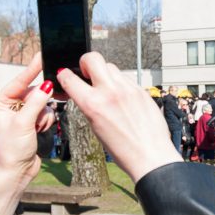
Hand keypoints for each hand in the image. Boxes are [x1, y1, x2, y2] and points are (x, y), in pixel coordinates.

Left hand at [0, 54, 54, 214]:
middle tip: (46, 105)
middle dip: (40, 102)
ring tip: (36, 127)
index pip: (19, 81)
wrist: (15, 172)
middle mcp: (10, 106)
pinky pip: (45, 113)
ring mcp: (21, 115)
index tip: (42, 56)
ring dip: (43, 114)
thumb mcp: (23, 123)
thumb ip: (36, 102)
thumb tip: (47, 85)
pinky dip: (46, 120)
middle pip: (33, 92)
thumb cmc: (11, 150)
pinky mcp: (31, 123)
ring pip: (42, 103)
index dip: (32, 69)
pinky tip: (40, 131)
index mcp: (0, 102)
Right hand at [59, 53, 181, 182]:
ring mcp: (128, 89)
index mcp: (93, 105)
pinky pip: (126, 78)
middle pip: (92, 58)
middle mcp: (110, 92)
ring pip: (111, 67)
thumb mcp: (95, 127)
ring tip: (108, 90)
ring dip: (105, 74)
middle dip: (85, 62)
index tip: (65, 75)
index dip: (63, 75)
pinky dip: (120, 84)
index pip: (69, 78)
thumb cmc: (122, 149)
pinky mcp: (142, 90)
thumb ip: (88, 104)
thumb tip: (82, 89)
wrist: (150, 156)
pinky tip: (123, 99)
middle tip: (87, 73)